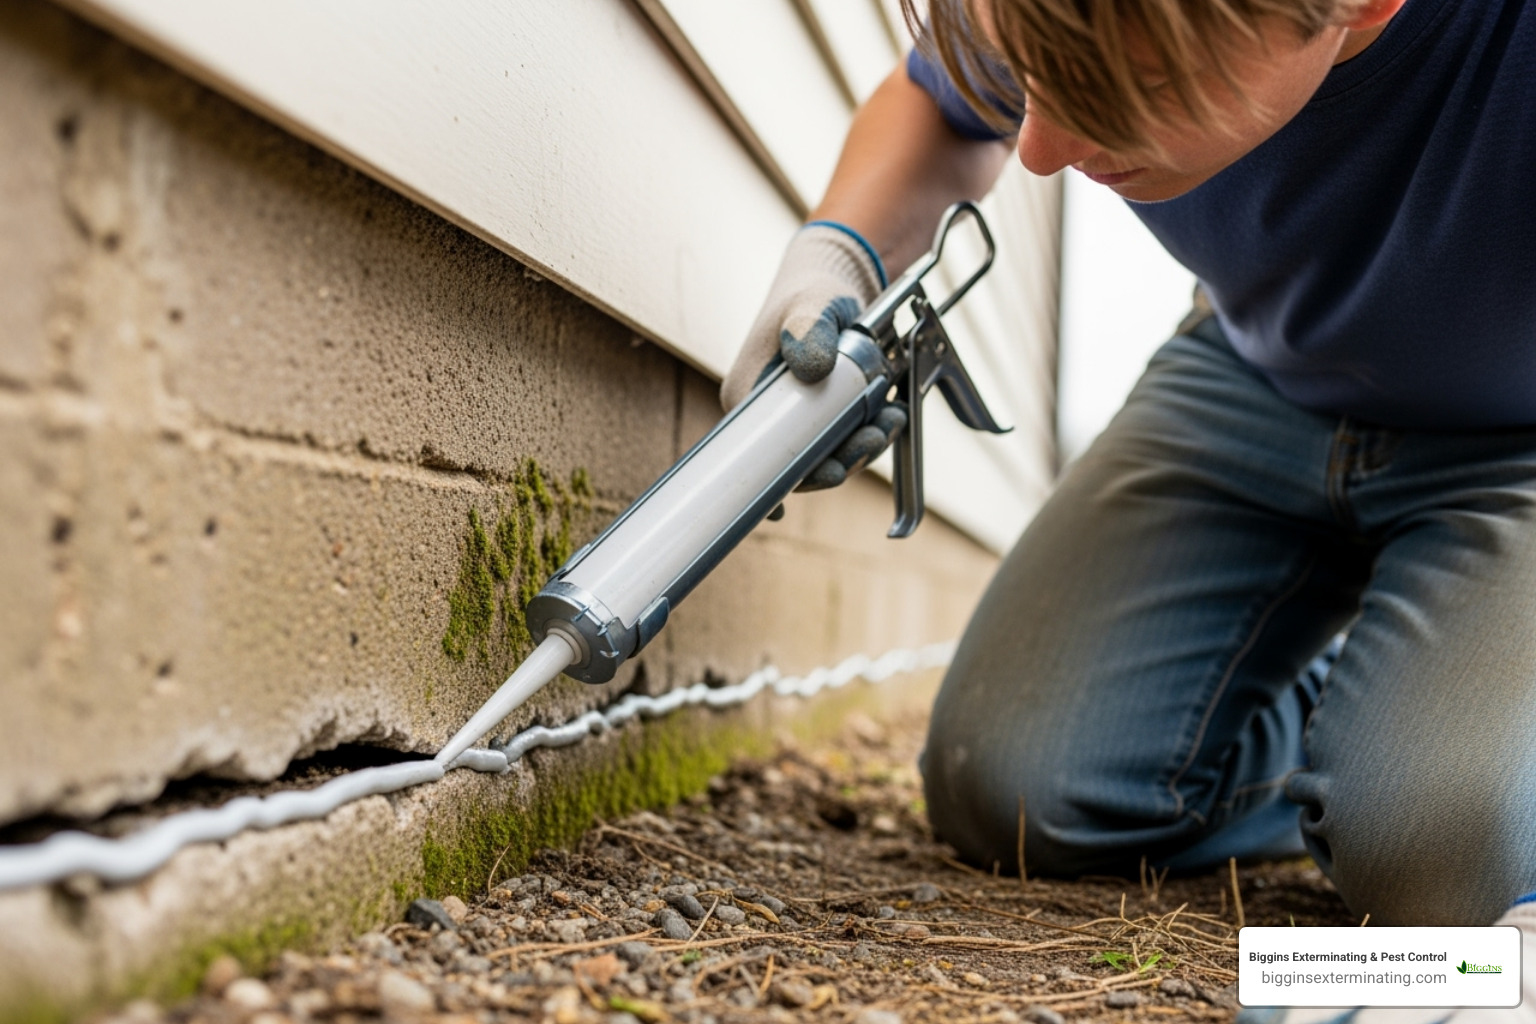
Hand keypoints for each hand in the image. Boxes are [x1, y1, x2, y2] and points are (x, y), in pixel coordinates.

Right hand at [722, 222, 902, 492]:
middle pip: (803, 462)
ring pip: (830, 452)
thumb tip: (812, 367)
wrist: (835, 282)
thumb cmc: (812, 293)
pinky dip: (871, 431)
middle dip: (843, 458)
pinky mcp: (827, 416)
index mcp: (749, 400)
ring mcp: (801, 419)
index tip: (832, 473)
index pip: (765, 456)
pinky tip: (891, 415)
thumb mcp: (810, 306)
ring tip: (889, 422)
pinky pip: (848, 437)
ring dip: (863, 445)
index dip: (797, 474)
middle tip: (874, 438)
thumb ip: (808, 332)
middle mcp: (771, 417)